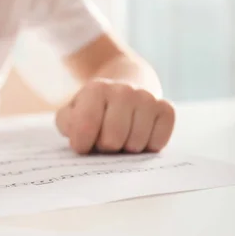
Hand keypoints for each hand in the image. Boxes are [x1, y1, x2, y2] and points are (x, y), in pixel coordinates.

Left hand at [55, 79, 174, 153]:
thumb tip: (79, 138)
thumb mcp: (72, 112)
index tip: (82, 143)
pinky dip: (148, 146)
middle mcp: (124, 90)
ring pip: (135, 145)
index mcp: (97, 89)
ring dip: (126, 148)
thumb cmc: (94, 108)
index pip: (84, 128)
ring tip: (122, 135)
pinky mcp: (166, 109)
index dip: (81, 144)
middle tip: (104, 138)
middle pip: (112, 141)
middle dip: (106, 147)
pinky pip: (158, 142)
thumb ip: (68, 123)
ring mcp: (148, 98)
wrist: (125, 88)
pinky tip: (140, 135)